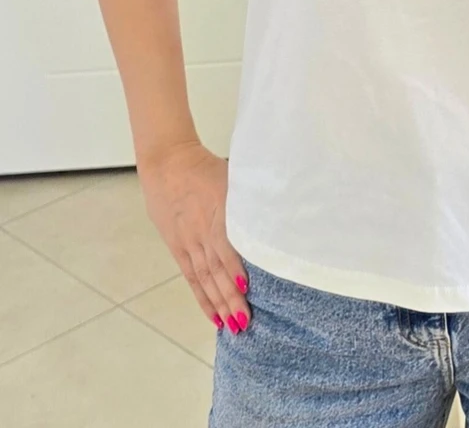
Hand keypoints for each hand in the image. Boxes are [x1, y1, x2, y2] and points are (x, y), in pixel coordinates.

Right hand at [137, 140, 250, 335]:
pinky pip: (191, 277)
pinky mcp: (178, 247)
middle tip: (245, 322)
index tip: (247, 290)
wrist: (169, 164)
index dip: (235, 270)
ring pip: (205, 279)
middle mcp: (202, 234)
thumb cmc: (207, 168)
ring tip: (231, 326)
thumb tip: (276, 213)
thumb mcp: (233, 178)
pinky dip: (202, 297)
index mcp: (218, 215)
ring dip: (218, 304)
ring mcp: (188, 243)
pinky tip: (212, 314)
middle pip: (217, 271)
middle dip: (231, 298)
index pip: (228, 248)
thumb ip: (251, 199)